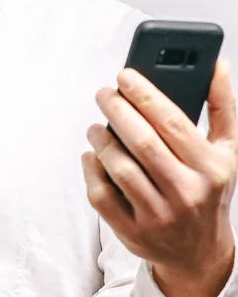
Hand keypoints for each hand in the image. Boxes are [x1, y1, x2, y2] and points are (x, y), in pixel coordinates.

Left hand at [82, 60, 237, 295]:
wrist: (198, 251)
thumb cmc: (207, 189)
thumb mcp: (226, 151)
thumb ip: (221, 106)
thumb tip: (215, 63)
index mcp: (210, 168)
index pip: (173, 124)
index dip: (146, 95)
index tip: (124, 75)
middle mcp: (186, 192)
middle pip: (143, 143)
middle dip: (117, 111)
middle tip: (103, 93)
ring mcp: (158, 215)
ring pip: (120, 168)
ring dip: (101, 140)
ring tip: (95, 127)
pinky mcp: (131, 230)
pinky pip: (101, 194)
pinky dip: (91, 170)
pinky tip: (91, 156)